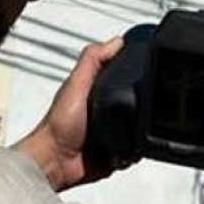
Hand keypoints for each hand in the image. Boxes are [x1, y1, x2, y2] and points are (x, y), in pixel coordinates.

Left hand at [17, 38, 131, 191]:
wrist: (56, 162)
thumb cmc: (58, 126)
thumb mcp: (76, 85)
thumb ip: (92, 61)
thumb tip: (116, 41)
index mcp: (96, 93)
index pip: (122, 78)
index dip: (134, 74)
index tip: (147, 73)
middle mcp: (105, 113)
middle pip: (137, 105)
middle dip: (143, 109)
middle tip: (144, 110)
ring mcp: (111, 134)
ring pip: (139, 130)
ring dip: (140, 133)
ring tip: (132, 133)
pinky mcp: (116, 154)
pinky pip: (135, 152)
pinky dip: (134, 153)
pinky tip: (126, 150)